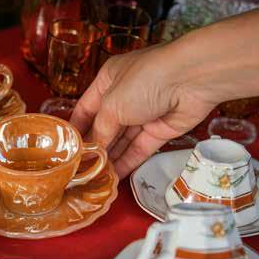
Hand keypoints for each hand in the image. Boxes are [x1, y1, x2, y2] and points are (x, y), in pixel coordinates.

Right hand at [70, 41, 217, 178]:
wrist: (191, 80)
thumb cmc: (145, 81)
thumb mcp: (112, 105)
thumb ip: (101, 130)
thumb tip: (95, 151)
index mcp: (108, 80)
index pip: (86, 108)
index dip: (77, 129)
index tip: (66, 150)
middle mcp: (125, 96)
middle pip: (105, 126)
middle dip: (95, 147)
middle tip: (80, 171)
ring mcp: (144, 113)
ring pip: (123, 140)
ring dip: (110, 158)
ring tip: (95, 178)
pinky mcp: (161, 129)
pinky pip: (140, 148)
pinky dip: (128, 161)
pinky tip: (115, 176)